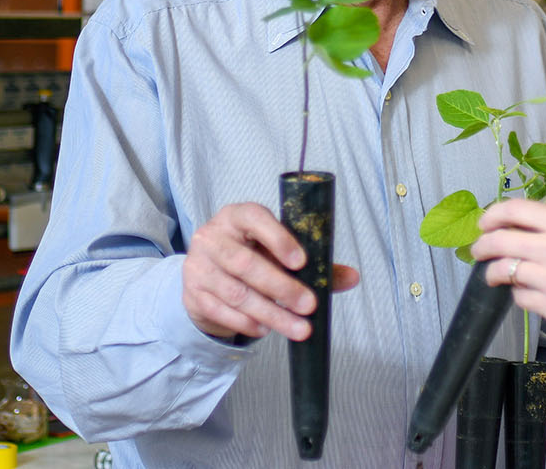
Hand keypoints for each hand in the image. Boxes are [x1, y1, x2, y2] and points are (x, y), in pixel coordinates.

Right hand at [182, 202, 359, 340]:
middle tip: (309, 305)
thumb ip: (314, 263)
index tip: (302, 262)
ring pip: (237, 293)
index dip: (278, 239)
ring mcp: (199, 266)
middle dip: (282, 288)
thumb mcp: (278, 252)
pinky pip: (222, 311)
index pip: (255, 218)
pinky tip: (266, 329)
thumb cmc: (252, 255)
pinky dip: (247, 323)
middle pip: (246, 264)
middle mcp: (212, 237)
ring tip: (298, 327)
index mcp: (237, 216)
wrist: (207, 274)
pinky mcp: (193, 294)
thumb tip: (352, 277)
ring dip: (271, 314)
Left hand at [471, 198, 545, 371]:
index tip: (484, 223)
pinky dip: (520, 296)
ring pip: (503, 272)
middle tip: (478, 251)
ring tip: (497, 276)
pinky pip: (520, 298)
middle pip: (498, 241)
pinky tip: (531, 294)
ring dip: (495, 274)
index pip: (513, 210)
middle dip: (481, 247)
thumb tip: (525, 230)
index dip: (491, 215)